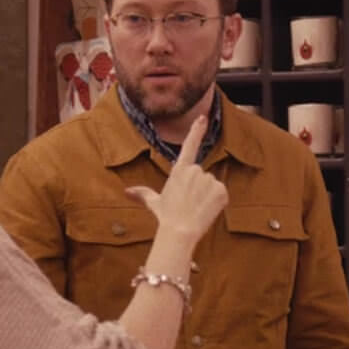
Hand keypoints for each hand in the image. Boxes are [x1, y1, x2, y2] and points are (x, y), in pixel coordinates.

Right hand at [125, 115, 227, 239]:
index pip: (189, 146)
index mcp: (180, 170)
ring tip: (197, 207)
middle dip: (198, 187)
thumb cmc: (166, 217)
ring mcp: (209, 180)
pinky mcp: (221, 190)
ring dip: (207, 195)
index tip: (202, 117)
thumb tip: (127, 192)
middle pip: (202, 176)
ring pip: (212, 185)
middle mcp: (195, 171)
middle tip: (189, 203)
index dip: (196, 131)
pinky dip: (217, 202)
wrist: (180, 231)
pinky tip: (207, 210)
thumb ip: (144, 194)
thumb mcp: (154, 203)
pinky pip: (222, 194)